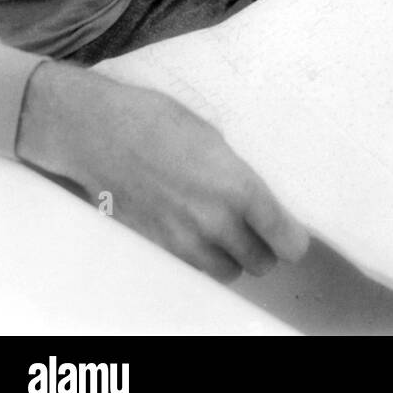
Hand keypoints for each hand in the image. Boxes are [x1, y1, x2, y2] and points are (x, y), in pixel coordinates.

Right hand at [17, 61, 308, 281]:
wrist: (99, 133)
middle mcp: (215, 221)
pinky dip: (205, 257)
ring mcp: (185, 238)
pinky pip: (196, 267)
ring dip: (235, 256)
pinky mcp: (160, 245)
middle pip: (261, 262)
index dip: (293, 239)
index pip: (285, 239)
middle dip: (266, 247)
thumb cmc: (157, 120)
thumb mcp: (213, 136)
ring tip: (231, 231)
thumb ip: (237, 174)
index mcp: (237, 187)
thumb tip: (255, 194)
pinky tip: (200, 231)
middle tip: (262, 227)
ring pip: (228, 272)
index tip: (293, 232)